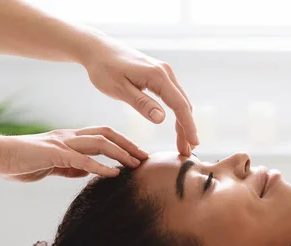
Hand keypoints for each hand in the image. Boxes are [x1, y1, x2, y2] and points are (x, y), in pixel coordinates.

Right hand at [0, 127, 148, 181]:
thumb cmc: (22, 161)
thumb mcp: (53, 165)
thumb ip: (71, 166)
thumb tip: (88, 170)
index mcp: (70, 138)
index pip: (102, 135)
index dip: (122, 142)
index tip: (138, 154)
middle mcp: (69, 136)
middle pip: (107, 134)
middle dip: (129, 144)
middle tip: (146, 157)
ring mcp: (62, 143)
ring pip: (99, 142)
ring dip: (121, 153)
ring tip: (136, 164)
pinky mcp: (54, 154)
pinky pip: (82, 159)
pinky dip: (101, 166)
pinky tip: (114, 174)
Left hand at [81, 36, 197, 155]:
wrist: (97, 49)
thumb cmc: (104, 69)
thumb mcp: (119, 89)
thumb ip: (142, 104)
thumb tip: (162, 119)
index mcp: (158, 76)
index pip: (180, 105)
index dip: (188, 126)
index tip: (193, 143)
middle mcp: (166, 72)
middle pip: (184, 105)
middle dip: (187, 129)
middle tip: (187, 151)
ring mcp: (164, 73)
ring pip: (180, 101)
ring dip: (183, 123)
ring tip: (183, 143)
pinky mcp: (160, 75)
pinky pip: (174, 97)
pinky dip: (177, 113)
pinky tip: (177, 126)